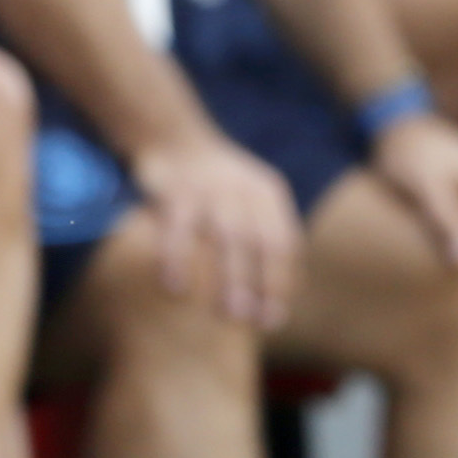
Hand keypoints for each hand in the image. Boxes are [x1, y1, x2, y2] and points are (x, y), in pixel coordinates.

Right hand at [129, 132, 309, 330]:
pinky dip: (178, 259)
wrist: (173, 134)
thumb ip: (263, 235)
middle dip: (260, 285)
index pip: (284, 243)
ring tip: (228, 315)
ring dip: (230, 277)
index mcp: (269, 194)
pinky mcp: (176, 189)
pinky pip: (178, 228)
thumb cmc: (215, 183)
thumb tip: (277, 294)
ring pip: (227, 237)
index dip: (280, 282)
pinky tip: (176, 289)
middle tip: (254, 323)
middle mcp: (246, 190)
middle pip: (261, 242)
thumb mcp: (249, 198)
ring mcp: (212, 188)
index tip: (273, 318)